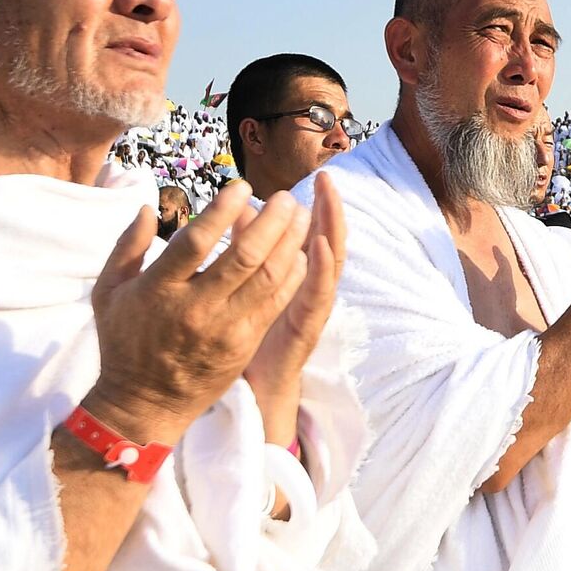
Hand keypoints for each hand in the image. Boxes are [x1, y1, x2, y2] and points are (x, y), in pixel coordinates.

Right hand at [83, 183, 310, 444]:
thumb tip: (145, 207)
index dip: (222, 211)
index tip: (241, 187)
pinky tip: (299, 254)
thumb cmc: (124, 343)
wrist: (144, 404)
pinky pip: (274, 304)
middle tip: (285, 197)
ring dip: (289, 243)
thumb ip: (126, 246)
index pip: (196, 242)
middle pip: (243, 258)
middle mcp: (195, 309)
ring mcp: (224, 329)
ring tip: (299, 216)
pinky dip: (291, 276)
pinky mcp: (243, 345)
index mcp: (159, 290)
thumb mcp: (107, 292)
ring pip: (267, 279)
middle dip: (271, 222)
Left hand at [245, 173, 346, 442]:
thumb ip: (243, 251)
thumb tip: (240, 211)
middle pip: (325, 243)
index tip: (317, 178)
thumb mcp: (241, 288)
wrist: (253, 393)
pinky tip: (317, 245)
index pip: (309, 235)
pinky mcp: (305, 330)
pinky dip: (319, 270)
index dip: (316, 207)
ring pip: (328, 266)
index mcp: (293, 279)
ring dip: (330, 232)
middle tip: (328, 179)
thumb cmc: (243, 340)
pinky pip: (316, 298)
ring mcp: (309, 311)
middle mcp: (307, 291)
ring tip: (330, 200)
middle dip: (328, 211)